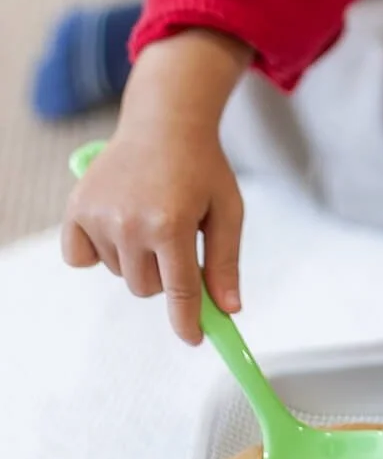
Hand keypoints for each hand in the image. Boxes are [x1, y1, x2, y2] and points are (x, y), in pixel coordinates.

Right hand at [62, 29, 248, 344]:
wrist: (164, 121)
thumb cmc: (201, 165)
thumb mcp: (227, 209)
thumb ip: (226, 261)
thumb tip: (229, 310)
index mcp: (172, 224)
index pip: (179, 293)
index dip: (188, 322)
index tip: (195, 338)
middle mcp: (131, 224)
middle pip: (146, 288)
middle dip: (165, 274)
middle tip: (175, 238)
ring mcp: (100, 217)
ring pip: (119, 273)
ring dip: (136, 258)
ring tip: (150, 215)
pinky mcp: (77, 210)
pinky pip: (81, 259)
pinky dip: (97, 252)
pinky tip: (117, 224)